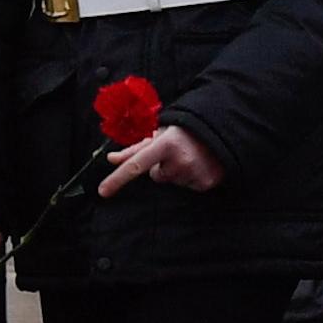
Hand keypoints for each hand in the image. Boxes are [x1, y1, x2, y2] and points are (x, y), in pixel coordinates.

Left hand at [97, 123, 225, 195]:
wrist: (219, 131)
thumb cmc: (184, 132)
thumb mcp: (160, 135)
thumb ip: (134, 149)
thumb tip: (111, 158)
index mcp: (165, 144)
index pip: (136, 164)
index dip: (117, 178)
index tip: (103, 191)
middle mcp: (179, 160)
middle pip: (157, 176)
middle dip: (163, 166)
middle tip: (176, 153)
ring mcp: (193, 173)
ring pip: (173, 182)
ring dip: (178, 172)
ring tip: (190, 157)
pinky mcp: (205, 183)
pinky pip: (188, 187)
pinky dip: (191, 178)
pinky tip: (199, 165)